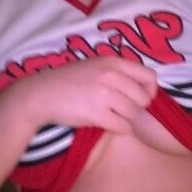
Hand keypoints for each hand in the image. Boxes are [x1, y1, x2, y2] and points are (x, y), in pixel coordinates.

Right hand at [20, 57, 157, 133]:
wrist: (42, 94)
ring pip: (134, 114)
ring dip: (126, 118)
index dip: (149, 90)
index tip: (140, 97)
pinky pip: (123, 127)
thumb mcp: (95, 66)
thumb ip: (117, 72)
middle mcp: (112, 76)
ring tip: (112, 116)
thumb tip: (143, 87)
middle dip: (136, 107)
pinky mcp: (97, 114)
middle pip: (144, 99)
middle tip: (122, 109)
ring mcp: (104, 95)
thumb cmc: (69, 82)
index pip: (149, 76)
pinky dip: (119, 129)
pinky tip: (108, 124)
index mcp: (113, 62)